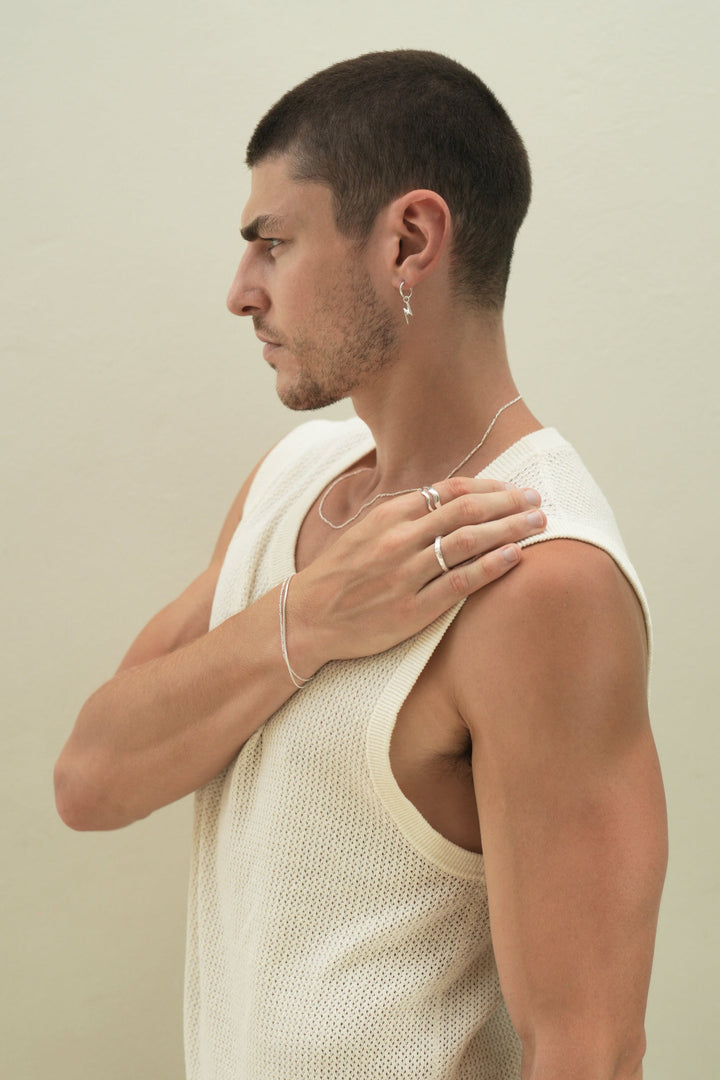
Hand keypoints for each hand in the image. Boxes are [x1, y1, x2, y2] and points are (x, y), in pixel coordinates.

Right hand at [289, 477, 544, 671]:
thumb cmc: (340, 574)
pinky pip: (459, 583)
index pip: (449, 491)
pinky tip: (515, 557)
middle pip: (465, 512)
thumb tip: (449, 499)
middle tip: (538, 500)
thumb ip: (404, 515)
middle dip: (507, 503)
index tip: (512, 487)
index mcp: (388, 516)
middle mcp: (399, 540)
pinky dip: (490, 567)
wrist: (307, 617)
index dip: (487, 486)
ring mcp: (405, 575)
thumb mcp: (365, 530)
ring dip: (508, 529)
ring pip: (467, 543)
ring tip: (537, 524)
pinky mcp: (411, 610)